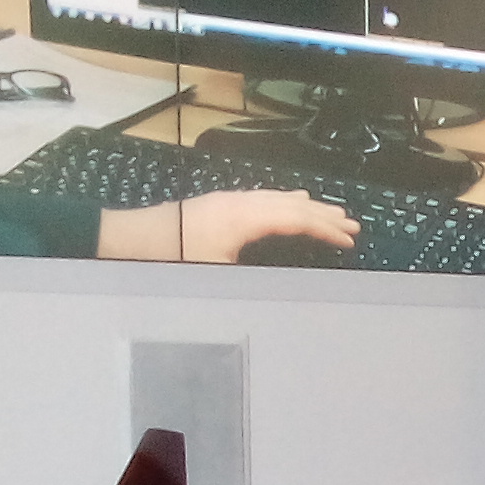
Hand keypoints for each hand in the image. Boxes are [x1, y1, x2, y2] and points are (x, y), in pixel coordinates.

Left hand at [95, 189, 361, 262]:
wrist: (132, 242)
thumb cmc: (173, 260)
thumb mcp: (217, 275)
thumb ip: (256, 274)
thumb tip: (289, 286)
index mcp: (244, 218)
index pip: (295, 219)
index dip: (325, 229)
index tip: (349, 240)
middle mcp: (239, 203)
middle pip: (291, 204)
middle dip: (323, 214)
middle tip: (352, 224)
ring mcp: (228, 201)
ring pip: (277, 198)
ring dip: (307, 206)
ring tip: (331, 211)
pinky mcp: (219, 205)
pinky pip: (264, 198)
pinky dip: (285, 200)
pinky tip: (290, 200)